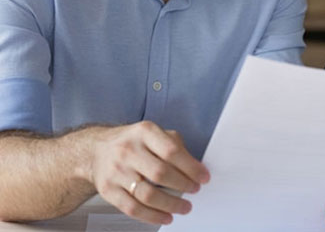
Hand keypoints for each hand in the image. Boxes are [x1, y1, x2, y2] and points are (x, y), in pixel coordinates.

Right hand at [90, 121, 209, 224]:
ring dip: (170, 204)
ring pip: (147, 194)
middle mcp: (128, 150)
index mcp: (144, 132)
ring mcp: (116, 171)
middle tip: (195, 190)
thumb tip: (196, 167)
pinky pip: (132, 208)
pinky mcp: (108, 190)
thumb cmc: (132, 142)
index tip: (203, 177)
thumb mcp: (153, 133)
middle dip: (183, 185)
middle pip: (160, 173)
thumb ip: (174, 146)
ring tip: (184, 207)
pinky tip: (166, 217)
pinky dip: (152, 216)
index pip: (172, 151)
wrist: (96, 150)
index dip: (191, 167)